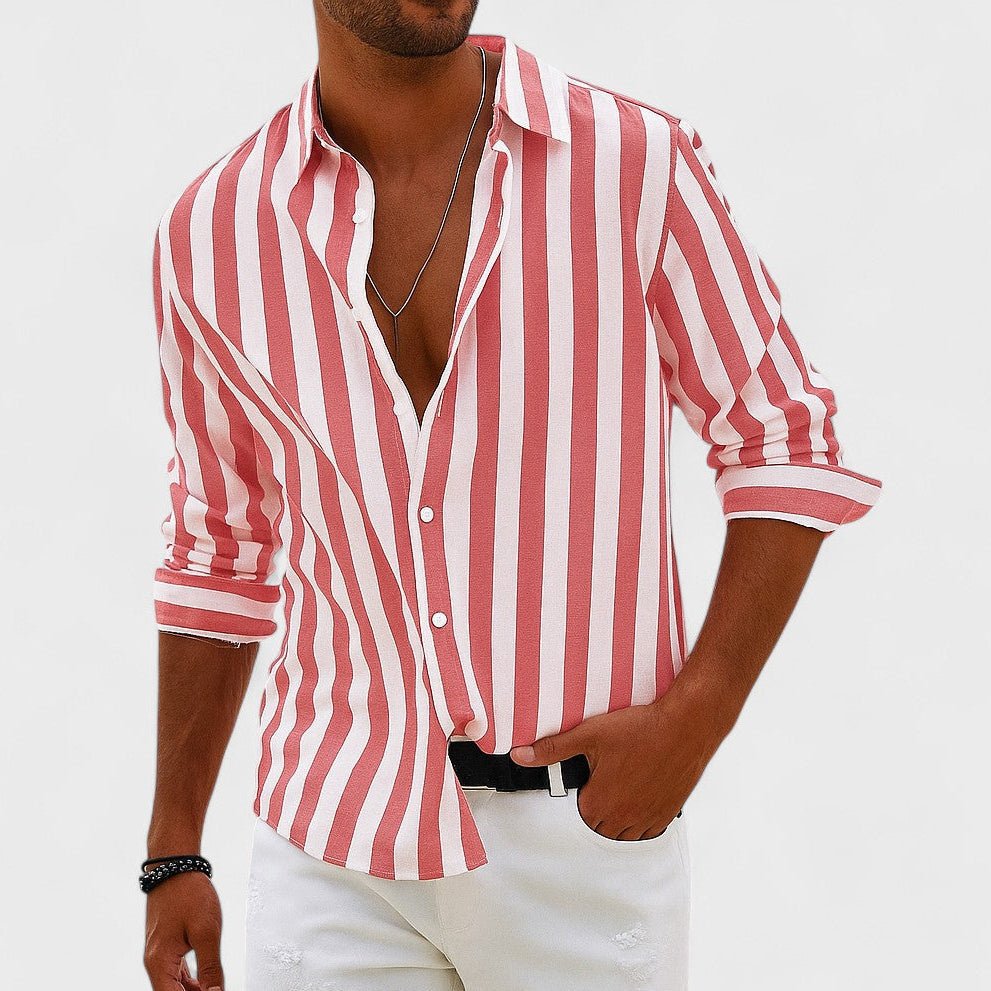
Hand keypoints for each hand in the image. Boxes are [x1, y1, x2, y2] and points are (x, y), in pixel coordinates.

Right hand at [144, 871, 223, 989]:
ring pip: (174, 986)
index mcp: (159, 963)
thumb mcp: (206, 931)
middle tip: (216, 989)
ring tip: (214, 987)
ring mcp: (160, 954)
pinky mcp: (167, 946)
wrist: (176, 866)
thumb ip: (210, 967)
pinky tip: (204, 983)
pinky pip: (176, 973)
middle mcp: (155, 962)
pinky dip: (190, 982)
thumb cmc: (188, 893)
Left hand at [509, 676, 732, 839]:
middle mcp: (623, 820)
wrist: (686, 725)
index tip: (588, 776)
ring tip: (620, 787)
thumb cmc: (639, 727)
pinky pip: (647, 832)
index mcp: (599, 803)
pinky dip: (640, 821)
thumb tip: (518, 755)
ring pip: (623, 833)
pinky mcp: (668, 814)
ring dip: (618, 818)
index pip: (577, 814)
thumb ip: (552, 748)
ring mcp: (647, 820)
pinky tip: (640, 797)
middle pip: (599, 827)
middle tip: (604, 779)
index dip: (581, 794)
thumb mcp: (589, 734)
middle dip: (597, 807)